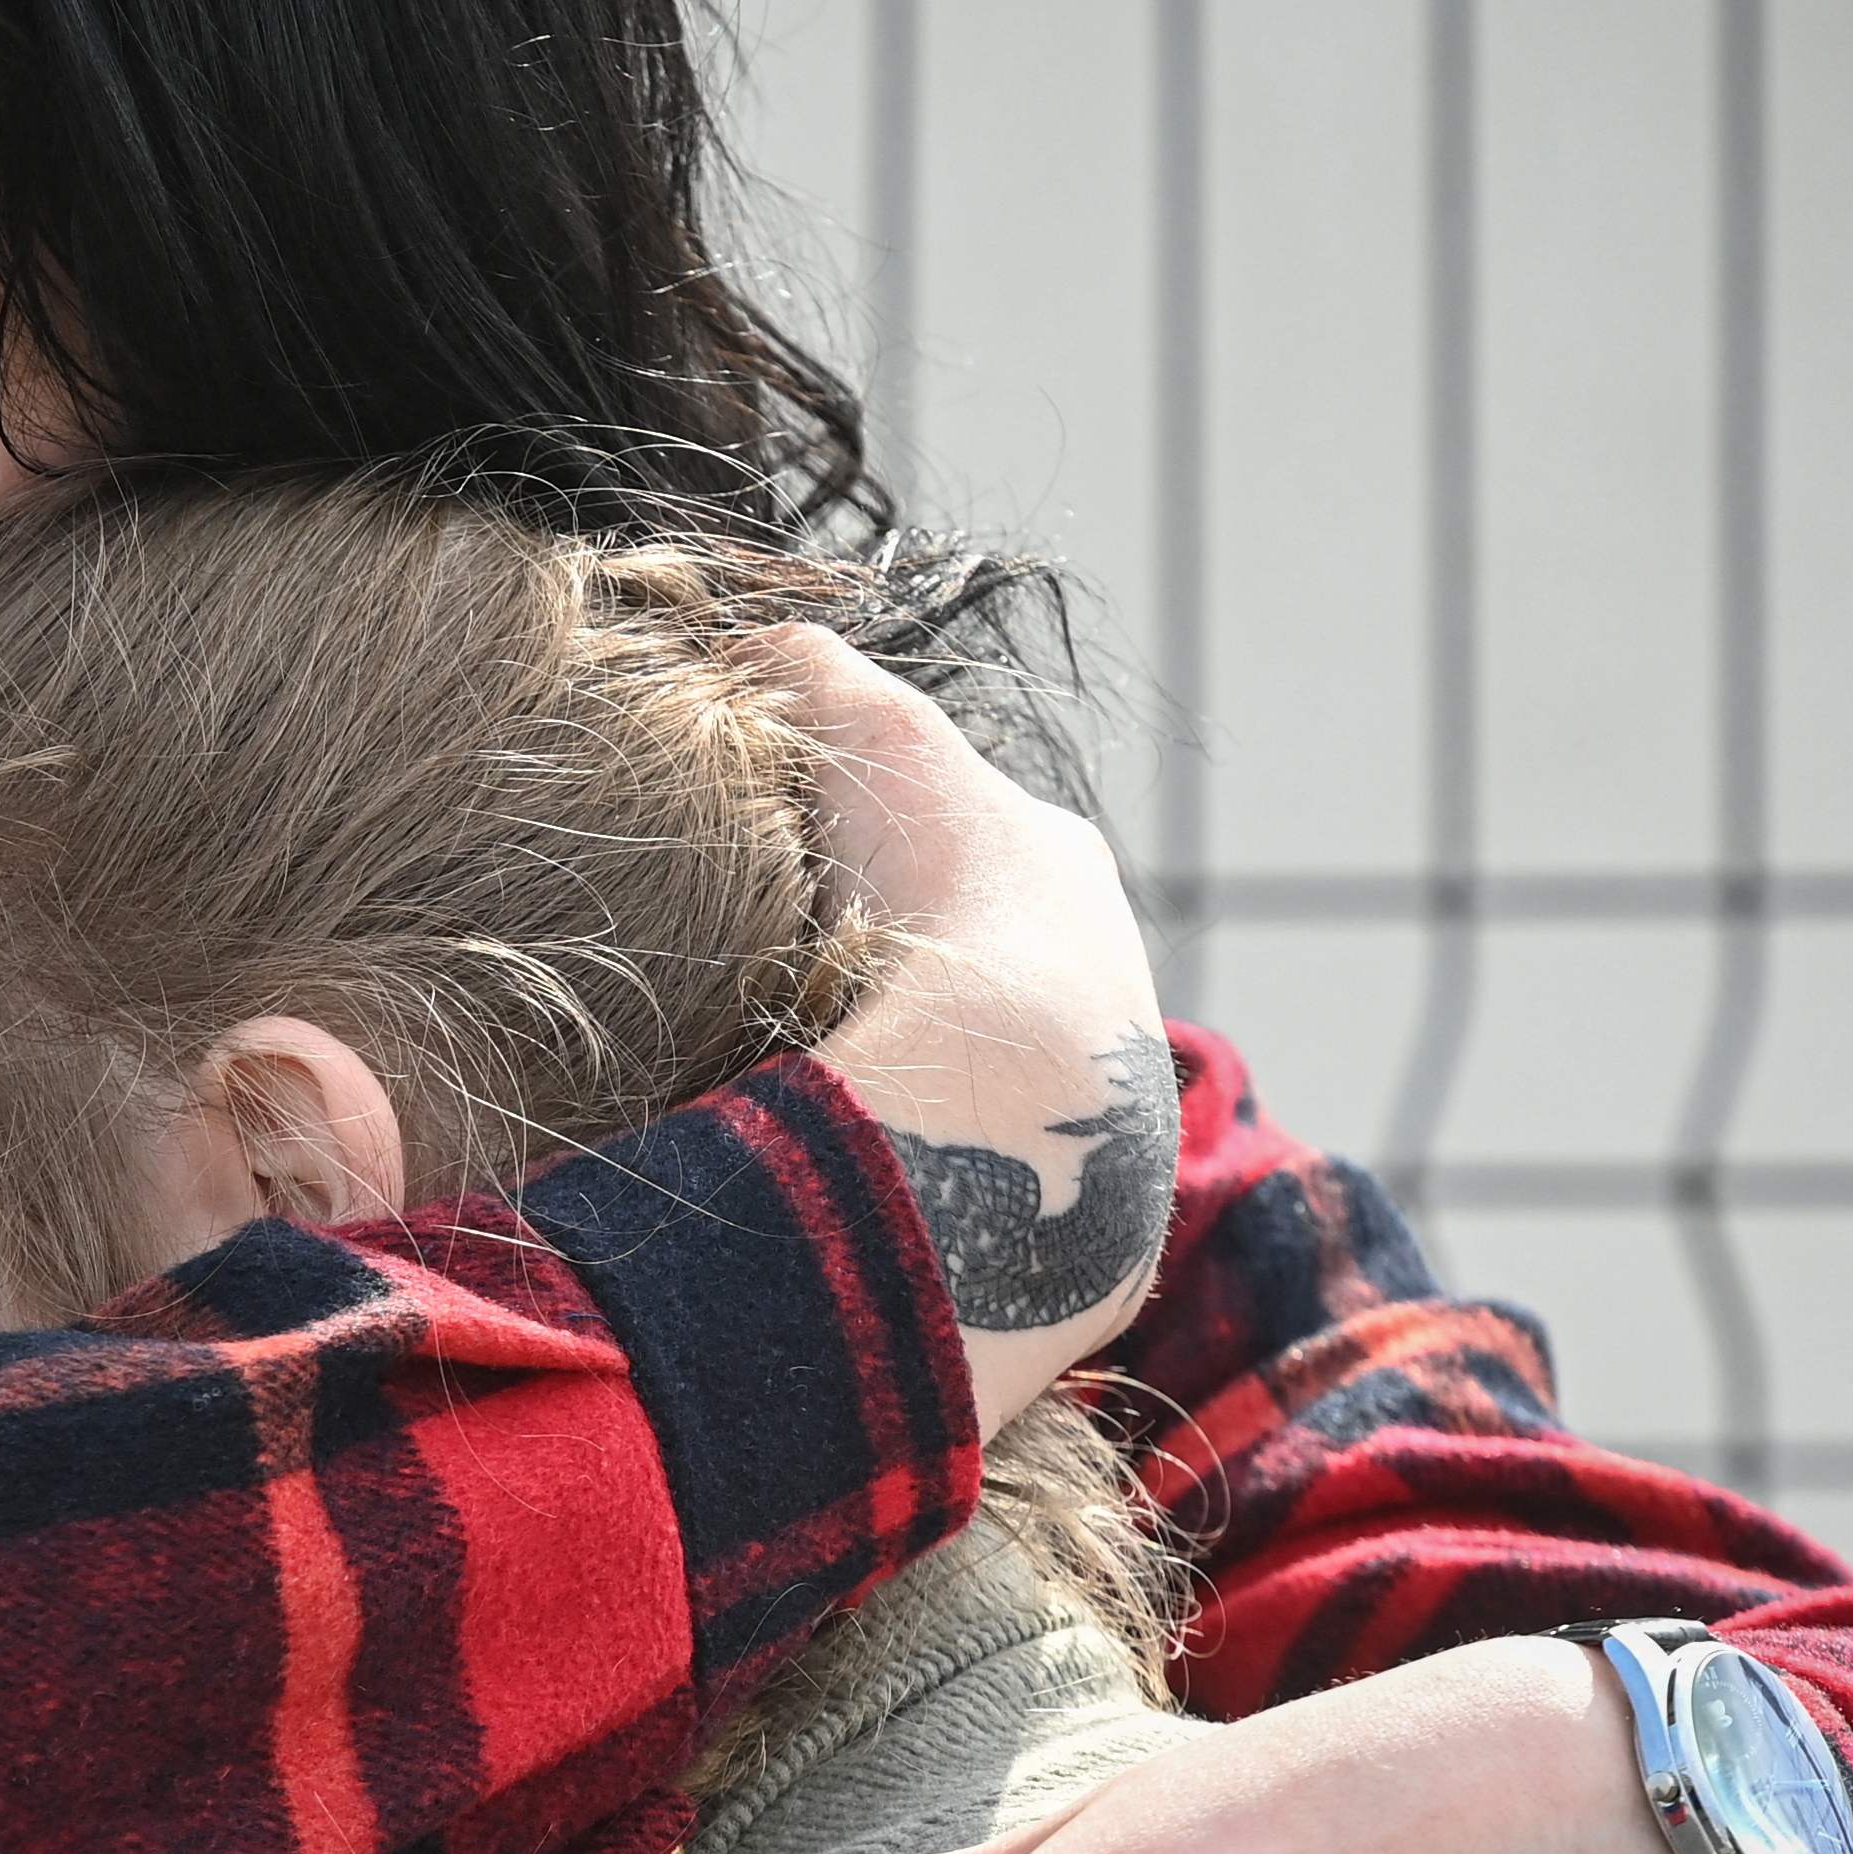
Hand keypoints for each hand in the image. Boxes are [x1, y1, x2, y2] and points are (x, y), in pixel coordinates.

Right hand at [750, 626, 1170, 1433]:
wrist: (1015, 1087)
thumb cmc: (946, 893)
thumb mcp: (867, 737)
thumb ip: (803, 667)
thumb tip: (749, 643)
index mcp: (1063, 865)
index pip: (971, 835)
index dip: (879, 844)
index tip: (794, 877)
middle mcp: (1103, 972)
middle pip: (981, 958)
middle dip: (899, 971)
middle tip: (788, 995)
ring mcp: (1094, 1095)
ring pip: (983, 1071)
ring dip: (908, 1077)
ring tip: (808, 1091)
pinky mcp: (1069, 1210)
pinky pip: (974, 1169)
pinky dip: (916, 1159)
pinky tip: (849, 1163)